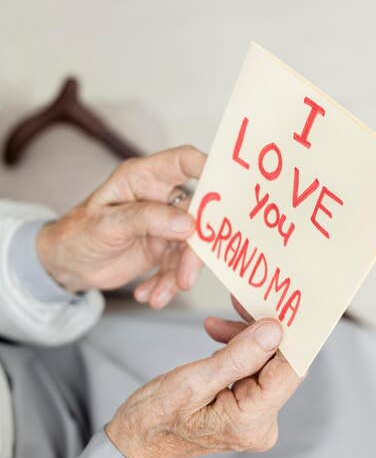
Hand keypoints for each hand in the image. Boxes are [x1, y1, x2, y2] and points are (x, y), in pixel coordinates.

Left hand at [37, 146, 205, 307]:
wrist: (67, 265)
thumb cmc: (77, 233)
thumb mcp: (106, 225)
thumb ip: (146, 220)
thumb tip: (188, 223)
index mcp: (143, 178)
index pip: (183, 161)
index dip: (208, 167)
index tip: (227, 187)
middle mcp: (159, 198)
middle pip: (196, 214)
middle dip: (194, 249)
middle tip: (185, 277)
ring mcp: (164, 224)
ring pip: (191, 246)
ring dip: (178, 274)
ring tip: (157, 295)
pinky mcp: (164, 248)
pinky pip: (178, 266)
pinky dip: (166, 284)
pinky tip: (150, 295)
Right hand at [106, 317, 301, 457]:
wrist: (138, 439)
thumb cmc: (155, 417)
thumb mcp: (192, 381)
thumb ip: (237, 357)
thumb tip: (274, 331)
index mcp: (250, 422)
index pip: (289, 370)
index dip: (286, 335)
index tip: (271, 305)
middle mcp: (261, 425)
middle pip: (278, 365)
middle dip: (259, 332)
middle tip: (237, 303)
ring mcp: (255, 419)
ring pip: (265, 364)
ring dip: (245, 339)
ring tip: (214, 325)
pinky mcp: (247, 409)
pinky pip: (253, 371)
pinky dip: (238, 351)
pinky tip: (218, 339)